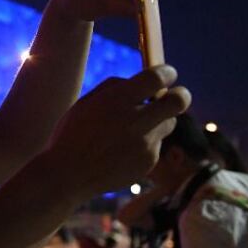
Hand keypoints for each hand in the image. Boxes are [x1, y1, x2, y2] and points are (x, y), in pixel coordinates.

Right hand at [45, 65, 189, 197]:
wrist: (66, 175)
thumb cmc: (73, 134)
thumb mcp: (86, 103)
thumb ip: (115, 88)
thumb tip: (144, 82)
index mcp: (116, 101)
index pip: (156, 78)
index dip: (167, 73)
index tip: (167, 73)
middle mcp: (135, 121)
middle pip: (179, 101)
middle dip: (180, 95)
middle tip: (175, 96)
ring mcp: (144, 144)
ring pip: (168, 124)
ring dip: (157, 121)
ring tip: (132, 130)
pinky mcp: (148, 162)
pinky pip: (155, 145)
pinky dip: (143, 145)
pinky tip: (120, 152)